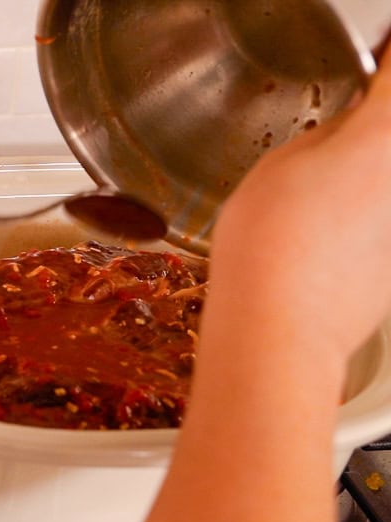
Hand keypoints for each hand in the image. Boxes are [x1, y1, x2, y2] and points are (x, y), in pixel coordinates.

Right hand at [209, 62, 390, 361]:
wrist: (280, 328)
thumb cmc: (271, 246)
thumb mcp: (279, 165)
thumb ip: (327, 135)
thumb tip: (346, 130)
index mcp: (389, 131)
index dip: (383, 64)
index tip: (371, 64)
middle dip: (373, 126)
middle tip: (347, 122)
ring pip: (389, 178)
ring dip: (368, 174)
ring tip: (328, 182)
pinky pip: (387, 217)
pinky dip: (369, 212)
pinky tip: (329, 228)